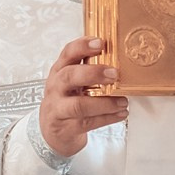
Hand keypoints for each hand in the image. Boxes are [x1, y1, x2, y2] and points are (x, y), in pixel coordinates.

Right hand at [39, 36, 127, 158]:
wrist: (51, 131)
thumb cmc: (66, 100)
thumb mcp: (71, 81)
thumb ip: (88, 68)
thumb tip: (119, 56)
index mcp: (59, 71)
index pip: (68, 54)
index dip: (82, 46)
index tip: (100, 42)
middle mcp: (56, 88)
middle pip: (69, 76)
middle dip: (93, 73)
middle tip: (114, 74)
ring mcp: (59, 109)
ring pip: (79, 105)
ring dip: (104, 103)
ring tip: (123, 101)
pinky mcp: (66, 128)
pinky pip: (88, 123)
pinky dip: (107, 118)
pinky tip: (121, 113)